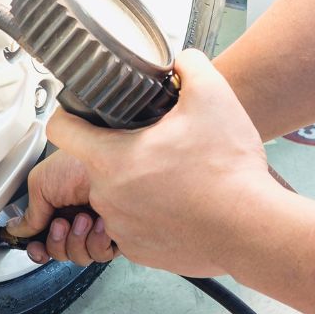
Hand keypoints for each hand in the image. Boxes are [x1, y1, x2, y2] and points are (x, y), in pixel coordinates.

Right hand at [2, 150, 116, 264]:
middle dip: (57, 241)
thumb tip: (17, 229)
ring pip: (80, 257)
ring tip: (83, 218)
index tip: (37, 248)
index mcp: (59, 207)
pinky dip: (97, 242)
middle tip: (61, 223)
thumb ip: (29, 213)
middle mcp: (78, 219)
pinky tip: (99, 223)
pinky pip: (101, 254)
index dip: (39, 249)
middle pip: (60, 252)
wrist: (109, 163)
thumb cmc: (77, 164)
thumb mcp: (41, 183)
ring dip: (77, 240)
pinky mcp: (116, 235)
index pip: (45, 239)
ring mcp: (97, 228)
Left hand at [8, 49, 276, 276]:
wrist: (254, 229)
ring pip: (118, 196)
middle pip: (97, 163)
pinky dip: (152, 215)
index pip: (60, 130)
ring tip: (175, 177)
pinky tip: (180, 205)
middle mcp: (106, 196)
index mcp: (110, 158)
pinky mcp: (140, 252)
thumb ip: (190, 66)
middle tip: (157, 145)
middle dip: (123, 151)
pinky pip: (135, 225)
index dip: (68, 114)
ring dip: (138, 185)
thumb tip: (183, 61)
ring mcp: (121, 228)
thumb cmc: (228, 170)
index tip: (81, 113)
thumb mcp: (213, 96)